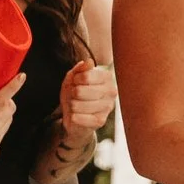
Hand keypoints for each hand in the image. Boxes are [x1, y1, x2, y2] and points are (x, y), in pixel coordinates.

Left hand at [36, 60, 116, 178]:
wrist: (75, 116)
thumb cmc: (75, 94)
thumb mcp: (74, 78)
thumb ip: (80, 68)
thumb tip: (89, 62)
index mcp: (107, 77)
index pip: (86, 76)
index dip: (75, 79)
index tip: (76, 82)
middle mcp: (111, 91)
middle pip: (80, 91)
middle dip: (72, 94)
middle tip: (75, 96)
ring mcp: (107, 107)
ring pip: (77, 105)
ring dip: (72, 105)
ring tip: (76, 105)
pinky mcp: (101, 121)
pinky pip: (79, 117)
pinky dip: (73, 116)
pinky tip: (76, 115)